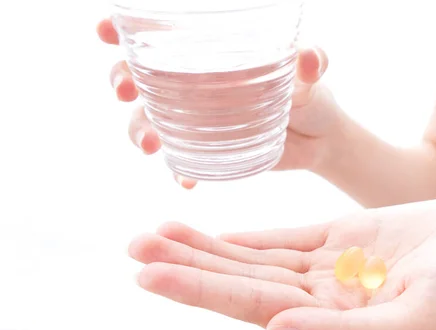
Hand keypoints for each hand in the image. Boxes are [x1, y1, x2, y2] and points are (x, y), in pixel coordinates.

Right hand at [96, 19, 341, 188]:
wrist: (320, 138)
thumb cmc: (310, 94)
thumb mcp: (310, 77)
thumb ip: (310, 64)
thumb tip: (312, 58)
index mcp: (210, 57)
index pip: (160, 38)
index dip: (126, 33)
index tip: (106, 32)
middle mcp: (195, 85)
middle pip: (140, 77)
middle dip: (122, 79)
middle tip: (124, 90)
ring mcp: (198, 120)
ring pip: (150, 121)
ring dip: (140, 130)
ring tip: (149, 144)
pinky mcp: (208, 151)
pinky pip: (182, 161)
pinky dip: (178, 171)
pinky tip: (185, 181)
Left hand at [129, 196, 435, 329]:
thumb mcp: (424, 318)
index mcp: (339, 324)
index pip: (254, 308)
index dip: (200, 290)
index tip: (148, 274)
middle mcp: (325, 299)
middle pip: (242, 283)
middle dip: (187, 267)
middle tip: (135, 249)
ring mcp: (331, 268)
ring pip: (255, 260)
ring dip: (206, 248)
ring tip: (156, 234)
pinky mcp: (344, 238)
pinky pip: (285, 239)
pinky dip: (246, 237)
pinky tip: (211, 235)